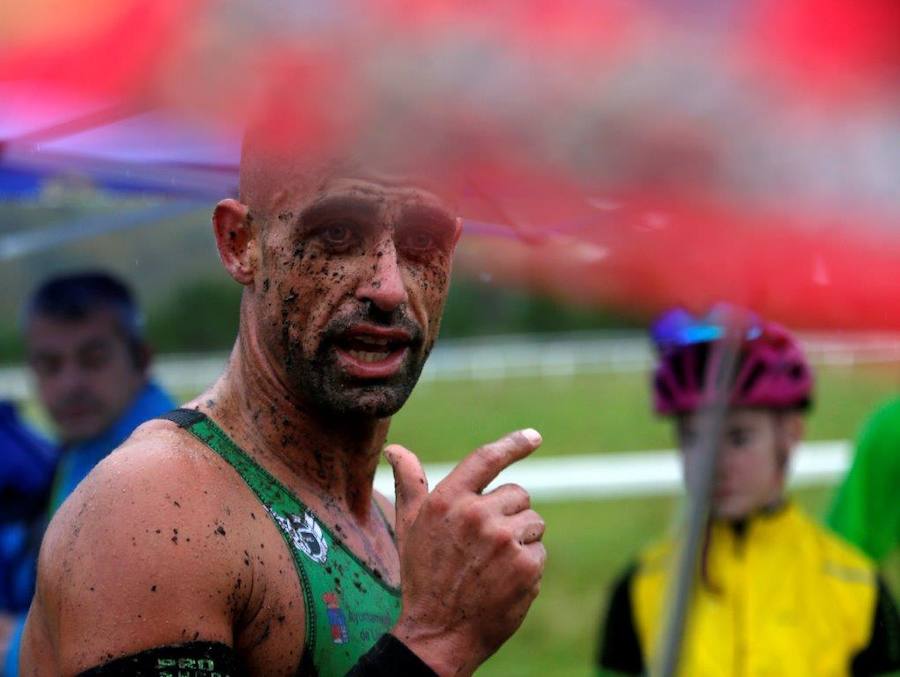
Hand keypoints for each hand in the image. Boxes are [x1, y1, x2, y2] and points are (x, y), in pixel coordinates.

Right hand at [385, 429, 545, 676]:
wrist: (438, 634)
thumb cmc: (423, 577)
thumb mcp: (410, 527)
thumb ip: (409, 484)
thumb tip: (394, 449)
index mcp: (447, 499)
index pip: (486, 459)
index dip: (513, 444)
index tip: (534, 436)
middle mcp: (476, 514)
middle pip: (519, 494)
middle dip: (509, 515)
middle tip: (485, 545)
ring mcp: (503, 539)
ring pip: (534, 522)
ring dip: (521, 540)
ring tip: (493, 564)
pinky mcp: (526, 565)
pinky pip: (540, 550)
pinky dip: (529, 565)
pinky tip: (504, 581)